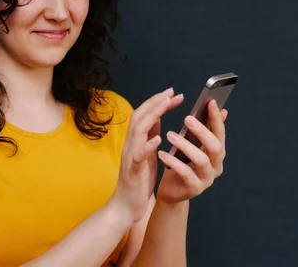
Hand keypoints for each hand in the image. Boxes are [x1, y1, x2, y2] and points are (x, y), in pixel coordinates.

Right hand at [109, 88, 183, 223]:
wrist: (126, 206)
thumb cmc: (138, 180)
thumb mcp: (146, 154)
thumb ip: (149, 136)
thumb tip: (157, 117)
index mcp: (135, 141)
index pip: (144, 115)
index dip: (157, 102)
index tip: (172, 93)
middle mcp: (130, 144)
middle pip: (139, 116)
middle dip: (155, 102)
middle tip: (171, 92)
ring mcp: (130, 156)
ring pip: (138, 130)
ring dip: (153, 115)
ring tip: (166, 104)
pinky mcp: (133, 170)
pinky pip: (138, 155)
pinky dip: (148, 145)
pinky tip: (159, 138)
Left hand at [156, 99, 228, 203]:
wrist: (172, 191)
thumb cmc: (181, 163)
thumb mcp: (192, 145)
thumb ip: (204, 129)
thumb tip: (221, 109)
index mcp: (217, 153)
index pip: (220, 133)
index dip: (217, 118)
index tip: (210, 102)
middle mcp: (216, 166)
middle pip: (216, 147)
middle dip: (202, 131)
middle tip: (187, 118)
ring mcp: (207, 179)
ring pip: (202, 160)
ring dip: (186, 145)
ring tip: (170, 135)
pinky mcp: (194, 188)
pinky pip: (186, 174)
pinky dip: (174, 162)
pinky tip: (162, 153)